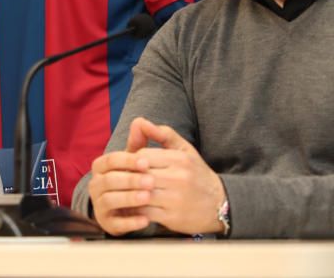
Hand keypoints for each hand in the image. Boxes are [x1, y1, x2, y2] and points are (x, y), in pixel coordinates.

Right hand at [88, 147, 154, 235]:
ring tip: (147, 197)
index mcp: (102, 167)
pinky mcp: (107, 223)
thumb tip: (140, 121)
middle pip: (109, 180)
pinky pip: (115, 223)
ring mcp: (100, 204)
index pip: (110, 160)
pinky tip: (145, 220)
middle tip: (151, 181)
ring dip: (128, 198)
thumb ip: (141, 140)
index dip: (127, 160)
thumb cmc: (138, 177)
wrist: (136, 206)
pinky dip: (129, 222)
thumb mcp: (140, 159)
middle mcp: (96, 184)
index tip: (145, 162)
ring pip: (109, 200)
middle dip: (130, 180)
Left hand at [128, 117, 225, 235]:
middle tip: (118, 179)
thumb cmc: (195, 174)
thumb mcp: (184, 150)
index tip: (129, 165)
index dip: (131, 161)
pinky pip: (144, 212)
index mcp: (179, 159)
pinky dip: (135, 209)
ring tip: (121, 192)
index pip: (141, 156)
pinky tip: (132, 205)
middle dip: (127, 177)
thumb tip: (139, 121)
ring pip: (139, 194)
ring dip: (128, 194)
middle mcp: (179, 178)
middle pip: (139, 175)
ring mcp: (176, 199)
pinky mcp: (173, 218)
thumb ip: (162, 133)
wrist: (220, 205)